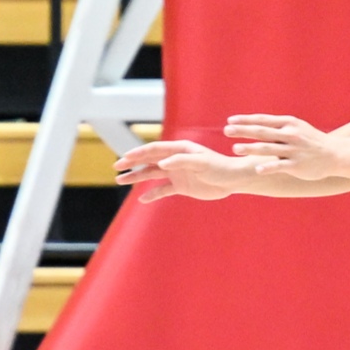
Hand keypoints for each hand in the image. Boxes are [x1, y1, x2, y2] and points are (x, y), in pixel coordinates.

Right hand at [114, 139, 250, 201]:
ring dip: (137, 177)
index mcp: (179, 150)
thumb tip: (162, 163)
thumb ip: (181, 161)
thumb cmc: (219, 167)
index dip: (139, 153)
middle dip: (132, 163)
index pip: (154, 150)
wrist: (232, 180)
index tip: (125, 158)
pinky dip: (152, 194)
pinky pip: (162, 190)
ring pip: (152, 174)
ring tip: (120, 181)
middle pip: (149, 160)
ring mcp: (176, 173)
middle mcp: (175, 160)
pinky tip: (142, 199)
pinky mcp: (180, 186)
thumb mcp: (201, 163)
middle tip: (116, 167)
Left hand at [223, 113, 342, 179]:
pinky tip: (257, 169)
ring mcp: (294, 150)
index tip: (230, 120)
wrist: (336, 154)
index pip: (263, 120)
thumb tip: (255, 124)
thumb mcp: (296, 128)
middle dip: (243, 131)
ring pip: (268, 148)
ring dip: (251, 148)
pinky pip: (280, 165)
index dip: (246, 120)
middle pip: (262, 132)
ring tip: (235, 149)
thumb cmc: (311, 141)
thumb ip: (277, 127)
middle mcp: (290, 134)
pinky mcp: (297, 164)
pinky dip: (268, 167)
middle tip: (226, 131)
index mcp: (288, 123)